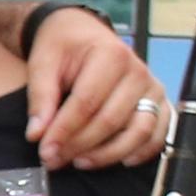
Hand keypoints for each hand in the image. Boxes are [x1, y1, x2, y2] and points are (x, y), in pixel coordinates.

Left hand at [28, 9, 166, 169]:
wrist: (83, 33)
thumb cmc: (63, 47)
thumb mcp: (43, 63)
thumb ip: (40, 97)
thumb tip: (36, 134)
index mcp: (111, 55)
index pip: (87, 102)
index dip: (64, 131)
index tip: (45, 151)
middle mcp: (138, 71)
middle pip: (111, 120)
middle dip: (79, 146)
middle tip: (53, 160)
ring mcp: (152, 88)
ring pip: (138, 131)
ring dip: (109, 154)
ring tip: (79, 162)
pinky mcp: (159, 102)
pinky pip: (159, 133)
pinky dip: (143, 151)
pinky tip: (120, 162)